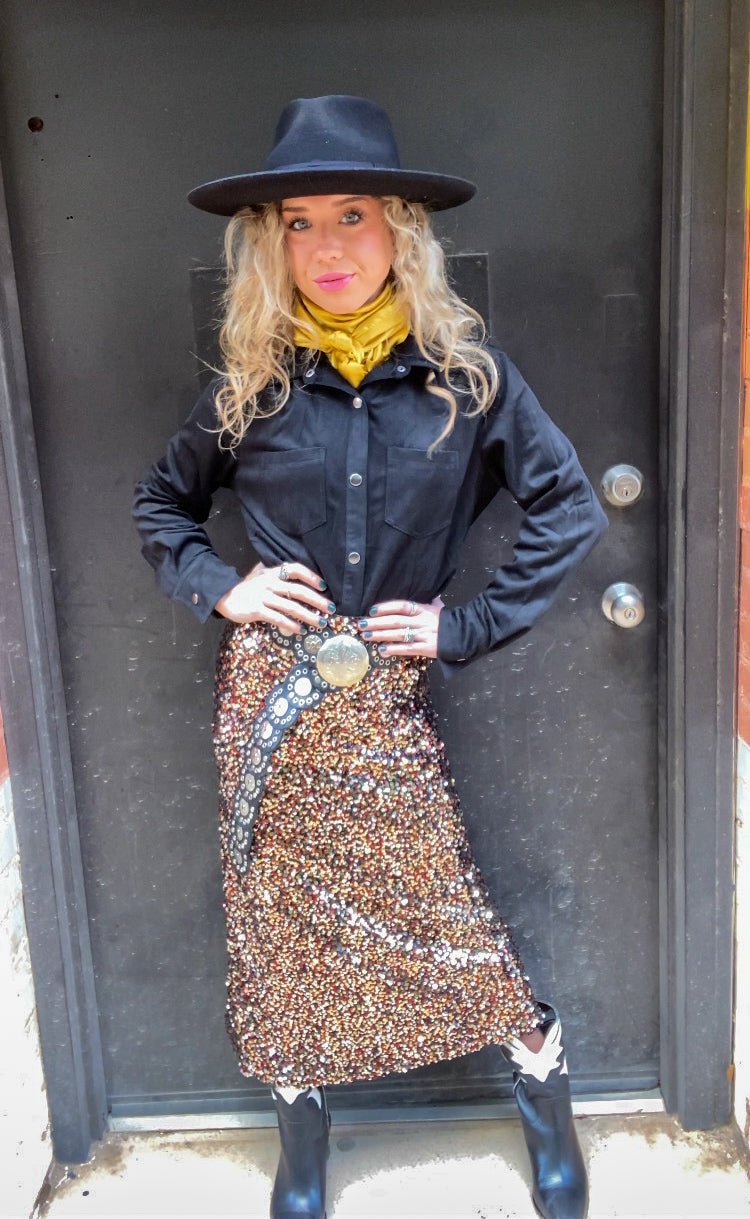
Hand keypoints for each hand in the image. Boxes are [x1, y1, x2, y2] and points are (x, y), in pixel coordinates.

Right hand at [214, 560, 335, 633]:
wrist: (224, 595)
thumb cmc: (246, 587)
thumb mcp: (261, 575)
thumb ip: (277, 575)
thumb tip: (298, 579)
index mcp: (273, 572)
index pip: (296, 569)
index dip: (311, 576)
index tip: (323, 586)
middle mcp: (270, 583)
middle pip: (299, 590)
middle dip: (317, 600)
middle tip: (331, 609)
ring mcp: (264, 596)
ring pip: (291, 606)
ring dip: (308, 616)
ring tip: (320, 623)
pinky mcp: (257, 610)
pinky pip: (278, 618)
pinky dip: (290, 624)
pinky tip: (300, 630)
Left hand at [354, 595, 443, 657]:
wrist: (464, 635)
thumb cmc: (447, 620)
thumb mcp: (437, 607)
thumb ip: (427, 600)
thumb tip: (422, 590)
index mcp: (423, 609)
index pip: (402, 606)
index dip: (386, 607)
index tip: (371, 610)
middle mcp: (421, 621)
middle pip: (396, 620)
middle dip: (377, 623)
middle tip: (361, 624)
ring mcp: (423, 634)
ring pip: (398, 634)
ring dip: (380, 635)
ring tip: (366, 636)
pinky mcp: (426, 648)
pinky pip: (407, 648)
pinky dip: (394, 649)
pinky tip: (382, 650)